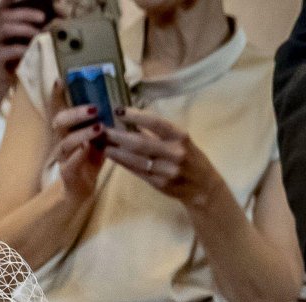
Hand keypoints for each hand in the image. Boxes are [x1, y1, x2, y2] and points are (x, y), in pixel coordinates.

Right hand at [0, 4, 48, 111]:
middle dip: (25, 12)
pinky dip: (20, 49)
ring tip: (37, 34)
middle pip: (5, 13)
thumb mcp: (25, 46)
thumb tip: (59, 16)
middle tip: (42, 17)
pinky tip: (29, 51)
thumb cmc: (13, 67)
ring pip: (4, 27)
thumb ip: (36, 31)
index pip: (3, 5)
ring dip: (24, 28)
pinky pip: (5, 50)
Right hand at [49, 85, 108, 203]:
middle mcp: (62, 140)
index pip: (60, 108)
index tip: (59, 79)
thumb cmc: (89, 159)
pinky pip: (69, 163)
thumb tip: (118, 100)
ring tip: (99, 127)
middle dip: (76, 112)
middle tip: (95, 108)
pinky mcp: (67, 173)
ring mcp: (63, 157)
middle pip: (60, 121)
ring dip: (83, 133)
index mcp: (68, 129)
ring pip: (66, 142)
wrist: (80, 189)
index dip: (57, 95)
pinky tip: (87, 148)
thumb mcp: (97, 137)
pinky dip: (78, 155)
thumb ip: (103, 121)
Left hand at [102, 109, 220, 208]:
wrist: (202, 187)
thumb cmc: (190, 158)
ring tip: (103, 144)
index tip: (119, 110)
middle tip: (103, 130)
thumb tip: (133, 121)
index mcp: (180, 137)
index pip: (156, 123)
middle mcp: (174, 153)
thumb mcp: (180, 140)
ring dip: (117, 152)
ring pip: (136, 160)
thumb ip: (159, 133)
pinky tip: (114, 157)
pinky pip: (138, 172)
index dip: (136, 115)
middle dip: (119, 136)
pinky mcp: (159, 185)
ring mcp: (166, 171)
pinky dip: (124, 163)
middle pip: (141, 143)